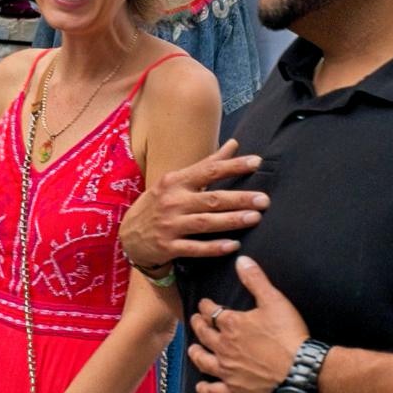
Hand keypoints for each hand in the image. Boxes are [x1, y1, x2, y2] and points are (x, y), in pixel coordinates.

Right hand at [119, 138, 266, 270]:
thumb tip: (234, 144)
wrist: (128, 236)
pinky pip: (195, 248)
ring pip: (205, 223)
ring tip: (255, 218)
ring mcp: (170, 225)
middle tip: (264, 199)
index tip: (257, 162)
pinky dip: (214, 247)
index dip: (233, 166)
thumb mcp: (177, 181)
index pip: (209, 170)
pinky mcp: (168, 246)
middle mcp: (172, 201)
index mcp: (176, 181)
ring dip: (231, 221)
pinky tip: (233, 245)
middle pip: (211, 198)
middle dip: (239, 198)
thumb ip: (208, 164)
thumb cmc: (159, 204)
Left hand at [186, 256, 306, 392]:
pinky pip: (214, 391)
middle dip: (198, 325)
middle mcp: (223, 347)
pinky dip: (205, 389)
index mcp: (231, 324)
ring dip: (195, 353)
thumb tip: (241, 260)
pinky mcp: (235, 390)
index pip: (211, 311)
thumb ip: (255, 279)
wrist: (300, 370)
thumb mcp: (274, 300)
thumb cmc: (289, 334)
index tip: (205, 304)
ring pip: (203, 361)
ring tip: (193, 348)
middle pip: (204, 334)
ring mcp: (227, 370)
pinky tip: (201, 386)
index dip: (206, 306)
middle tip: (196, 321)